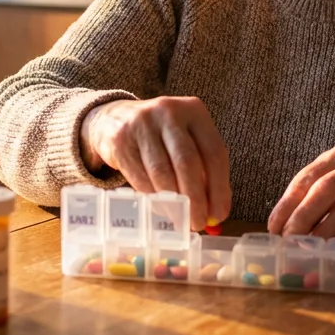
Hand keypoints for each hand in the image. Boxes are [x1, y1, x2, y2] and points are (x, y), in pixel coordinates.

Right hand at [80, 97, 231, 228]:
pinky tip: (160, 208)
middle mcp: (169, 112)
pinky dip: (153, 198)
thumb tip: (216, 212)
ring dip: (173, 203)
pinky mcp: (120, 140)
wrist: (115, 119)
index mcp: (194, 111)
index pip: (214, 152)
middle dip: (195, 199)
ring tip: (179, 219)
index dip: (219, 188)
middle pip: (187, 162)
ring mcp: (142, 124)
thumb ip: (204, 172)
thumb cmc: (161, 137)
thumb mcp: (186, 142)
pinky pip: (140, 177)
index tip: (219, 214)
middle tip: (198, 223)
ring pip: (162, 172)